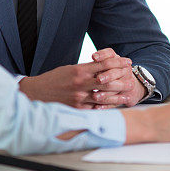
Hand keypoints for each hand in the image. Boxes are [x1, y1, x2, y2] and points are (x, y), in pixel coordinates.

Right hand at [18, 54, 132, 108]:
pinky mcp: (77, 109)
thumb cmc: (54, 79)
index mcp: (79, 70)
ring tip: (128, 93)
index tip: (127, 61)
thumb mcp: (70, 69)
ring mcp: (79, 98)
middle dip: (122, 78)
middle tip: (132, 78)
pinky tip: (114, 105)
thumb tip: (102, 66)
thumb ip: (86, 69)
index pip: (104, 64)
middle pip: (108, 80)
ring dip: (117, 95)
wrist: (37, 93)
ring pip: (104, 96)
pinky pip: (95, 108)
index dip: (118, 62)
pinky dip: (105, 106)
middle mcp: (81, 84)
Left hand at [90, 48, 147, 108]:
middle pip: (115, 71)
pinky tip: (97, 107)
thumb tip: (92, 58)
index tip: (93, 57)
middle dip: (107, 75)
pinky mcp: (128, 98)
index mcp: (117, 60)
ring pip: (116, 88)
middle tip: (99, 79)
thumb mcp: (108, 64)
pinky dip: (106, 105)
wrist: (131, 88)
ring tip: (95, 96)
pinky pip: (117, 102)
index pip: (110, 54)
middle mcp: (124, 70)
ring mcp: (128, 84)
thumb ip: (100, 62)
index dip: (102, 55)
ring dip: (105, 93)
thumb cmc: (112, 74)